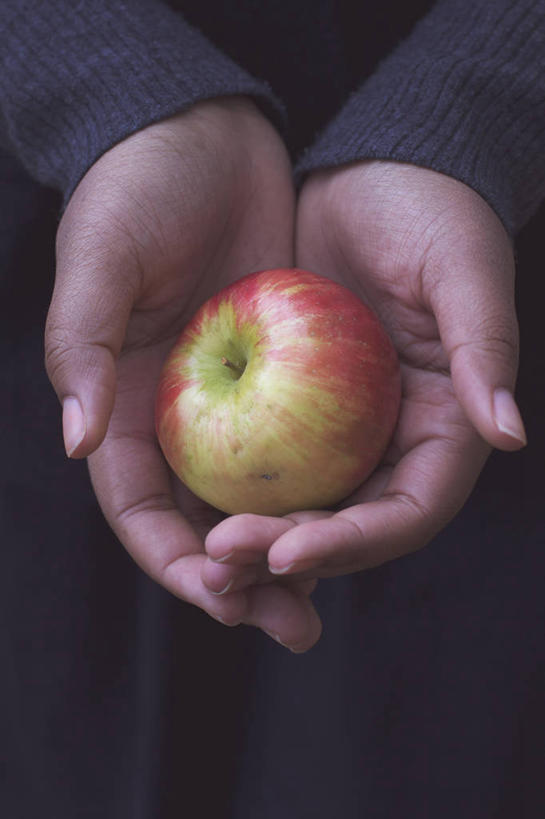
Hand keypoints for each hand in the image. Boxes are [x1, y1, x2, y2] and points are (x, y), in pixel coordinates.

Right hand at [45, 97, 321, 648]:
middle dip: (243, 583)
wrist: (203, 137)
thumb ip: (81, 345)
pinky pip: (304, 448)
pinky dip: (322, 491)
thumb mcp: (99, 256)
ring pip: (259, 499)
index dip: (176, 564)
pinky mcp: (282, 376)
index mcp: (124, 407)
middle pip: (205, 523)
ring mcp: (233, 401)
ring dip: (290, 553)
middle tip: (295, 623)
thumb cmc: (138, 189)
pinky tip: (357, 520)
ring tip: (326, 600)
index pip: (143, 510)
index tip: (226, 597)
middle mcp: (178, 418)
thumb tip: (76, 443)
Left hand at [201, 160, 525, 646]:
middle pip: (346, 525)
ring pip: (300, 506)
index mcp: (443, 425)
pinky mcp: (294, 406)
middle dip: (288, 553)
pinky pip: (262, 458)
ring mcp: (341, 429)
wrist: (370, 172)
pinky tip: (188, 498)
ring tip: (201, 550)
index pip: (406, 511)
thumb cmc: (428, 210)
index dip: (354, 544)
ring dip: (255, 536)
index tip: (288, 552)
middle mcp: (391, 440)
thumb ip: (485, 348)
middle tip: (222, 555)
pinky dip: (233, 485)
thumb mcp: (463, 267)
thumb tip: (508, 434)